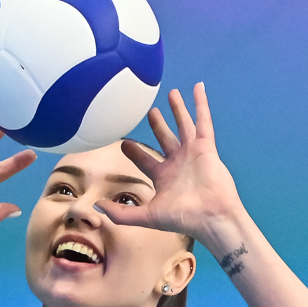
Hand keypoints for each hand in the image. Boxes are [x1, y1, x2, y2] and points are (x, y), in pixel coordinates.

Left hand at [94, 83, 244, 245]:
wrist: (211, 217)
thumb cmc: (182, 218)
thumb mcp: (146, 217)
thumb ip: (121, 213)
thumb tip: (96, 207)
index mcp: (163, 177)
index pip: (145, 159)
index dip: (134, 151)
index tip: (124, 142)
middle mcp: (178, 163)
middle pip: (165, 138)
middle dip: (157, 125)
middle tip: (150, 112)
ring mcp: (193, 153)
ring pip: (184, 125)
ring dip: (178, 109)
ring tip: (172, 93)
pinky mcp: (206, 147)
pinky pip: (203, 121)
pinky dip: (201, 104)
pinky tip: (198, 88)